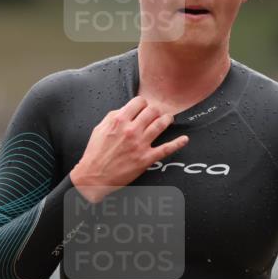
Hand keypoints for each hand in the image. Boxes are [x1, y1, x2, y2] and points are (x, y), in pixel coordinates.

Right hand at [70, 96, 187, 202]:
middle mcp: (131, 130)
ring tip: (168, 119)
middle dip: (155, 110)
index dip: (143, 103)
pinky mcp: (146, 159)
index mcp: (119, 121)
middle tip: (155, 113)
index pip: (139, 102)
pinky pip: (166, 149)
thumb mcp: (100, 128)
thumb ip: (114, 116)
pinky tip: (184, 139)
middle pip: (152, 111)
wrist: (93, 176)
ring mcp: (140, 144)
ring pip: (161, 124)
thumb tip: (127, 110)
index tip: (143, 106)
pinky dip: (177, 143)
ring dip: (167, 119)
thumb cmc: (95, 153)